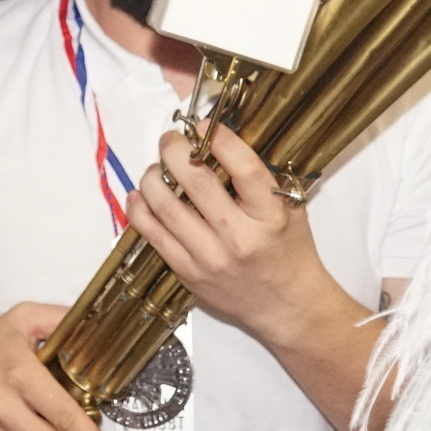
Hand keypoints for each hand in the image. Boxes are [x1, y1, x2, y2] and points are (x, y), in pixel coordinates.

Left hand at [127, 124, 334, 346]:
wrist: (286, 305)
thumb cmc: (290, 250)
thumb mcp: (290, 209)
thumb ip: (260, 178)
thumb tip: (219, 139)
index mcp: (271, 217)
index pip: (243, 168)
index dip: (219, 139)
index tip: (202, 125)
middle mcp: (239, 238)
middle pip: (197, 183)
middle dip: (175, 152)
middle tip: (169, 140)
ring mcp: (210, 259)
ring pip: (166, 208)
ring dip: (153, 178)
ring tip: (156, 168)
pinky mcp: (188, 274)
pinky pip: (153, 237)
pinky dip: (140, 210)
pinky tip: (140, 195)